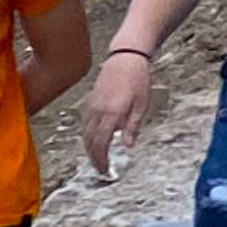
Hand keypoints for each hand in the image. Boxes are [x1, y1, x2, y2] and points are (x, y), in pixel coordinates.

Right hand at [86, 50, 153, 166]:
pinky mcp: (90, 101)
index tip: (105, 169)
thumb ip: (133, 126)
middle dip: (94, 157)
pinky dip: (87, 135)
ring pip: (85, 132)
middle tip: (100, 169)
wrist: (125, 58)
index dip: (102, 158)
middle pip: (90, 140)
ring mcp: (92, 105)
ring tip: (96, 158)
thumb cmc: (137, 79)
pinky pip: (85, 123)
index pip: (102, 142)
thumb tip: (128, 145)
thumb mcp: (142, 104)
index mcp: (112, 113)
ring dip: (89, 148)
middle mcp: (98, 111)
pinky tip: (92, 140)